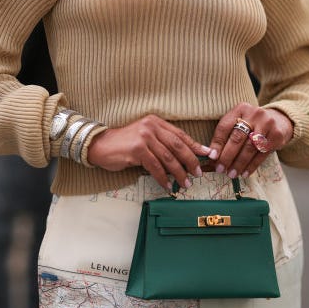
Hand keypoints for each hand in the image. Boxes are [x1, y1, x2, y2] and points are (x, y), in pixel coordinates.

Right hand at [87, 115, 210, 190]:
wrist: (101, 145)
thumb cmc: (124, 144)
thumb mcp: (145, 138)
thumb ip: (162, 143)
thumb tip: (183, 158)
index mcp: (156, 122)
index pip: (180, 134)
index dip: (195, 145)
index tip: (208, 155)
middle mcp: (151, 127)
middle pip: (178, 146)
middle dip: (191, 161)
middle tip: (198, 173)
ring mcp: (144, 137)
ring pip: (169, 158)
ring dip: (179, 173)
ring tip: (185, 183)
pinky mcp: (137, 149)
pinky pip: (155, 167)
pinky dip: (163, 178)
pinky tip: (167, 185)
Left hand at [208, 103, 292, 179]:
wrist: (279, 120)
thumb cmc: (253, 124)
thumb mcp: (239, 122)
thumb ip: (226, 136)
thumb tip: (212, 156)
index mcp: (241, 109)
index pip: (225, 126)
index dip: (217, 143)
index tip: (212, 157)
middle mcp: (254, 114)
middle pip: (237, 137)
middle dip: (227, 156)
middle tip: (220, 169)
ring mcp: (267, 124)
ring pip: (250, 147)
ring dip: (239, 163)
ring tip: (232, 174)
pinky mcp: (277, 136)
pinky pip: (261, 154)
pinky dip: (252, 166)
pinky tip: (244, 173)